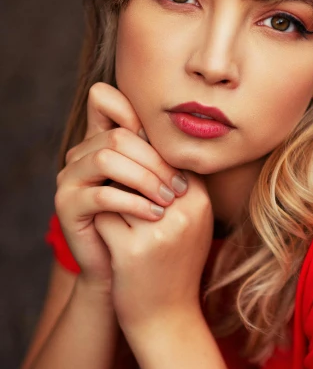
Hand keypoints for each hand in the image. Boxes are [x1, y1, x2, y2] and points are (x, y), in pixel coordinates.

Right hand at [55, 82, 187, 289]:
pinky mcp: (66, 206)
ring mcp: (68, 179)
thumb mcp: (159, 182)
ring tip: (170, 199)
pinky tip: (155, 214)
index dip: (133, 110)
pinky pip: (100, 193)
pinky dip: (133, 202)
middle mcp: (78, 155)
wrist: (126, 270)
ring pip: (106, 158)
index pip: (103, 99)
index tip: (168, 146)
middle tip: (181, 187)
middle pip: (116, 136)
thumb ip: (163, 154)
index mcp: (99, 141)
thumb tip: (191, 124)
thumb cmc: (147, 223)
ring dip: (145, 178)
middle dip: (155, 159)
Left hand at [93, 171, 213, 339]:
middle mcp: (184, 214)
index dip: (143, 159)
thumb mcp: (190, 222)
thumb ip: (177, 185)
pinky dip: (100, 223)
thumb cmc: (175, 263)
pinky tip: (107, 237)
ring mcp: (158, 232)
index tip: (130, 170)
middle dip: (122, 175)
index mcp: (200, 202)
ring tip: (112, 212)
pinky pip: (103, 216)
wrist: (167, 317)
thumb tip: (144, 136)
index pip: (165, 157)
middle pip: (139, 168)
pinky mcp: (131, 251)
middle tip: (113, 188)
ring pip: (117, 190)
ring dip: (109, 197)